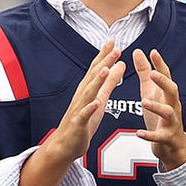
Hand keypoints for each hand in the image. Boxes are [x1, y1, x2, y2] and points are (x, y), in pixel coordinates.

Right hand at [42, 40, 124, 163]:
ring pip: (88, 93)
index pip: (97, 68)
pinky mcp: (79, 124)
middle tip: (115, 49)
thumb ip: (110, 82)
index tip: (113, 40)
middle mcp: (82, 96)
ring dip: (97, 81)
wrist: (65, 144)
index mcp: (88, 89)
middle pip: (93, 76)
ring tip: (106, 69)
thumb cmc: (83, 122)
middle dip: (104, 62)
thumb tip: (120, 64)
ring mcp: (79, 109)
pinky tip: (96, 102)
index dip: (104, 55)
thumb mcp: (100, 99)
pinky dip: (90, 108)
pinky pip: (84, 115)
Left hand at [133, 48, 185, 170]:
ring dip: (156, 107)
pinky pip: (159, 136)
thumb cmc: (160, 116)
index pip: (166, 77)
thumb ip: (145, 73)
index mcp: (167, 95)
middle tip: (152, 74)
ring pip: (167, 113)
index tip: (153, 52)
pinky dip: (149, 135)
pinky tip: (138, 133)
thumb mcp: (151, 92)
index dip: (160, 64)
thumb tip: (138, 52)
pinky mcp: (166, 138)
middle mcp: (172, 106)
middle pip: (172, 91)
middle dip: (163, 82)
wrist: (172, 146)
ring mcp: (171, 122)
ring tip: (144, 101)